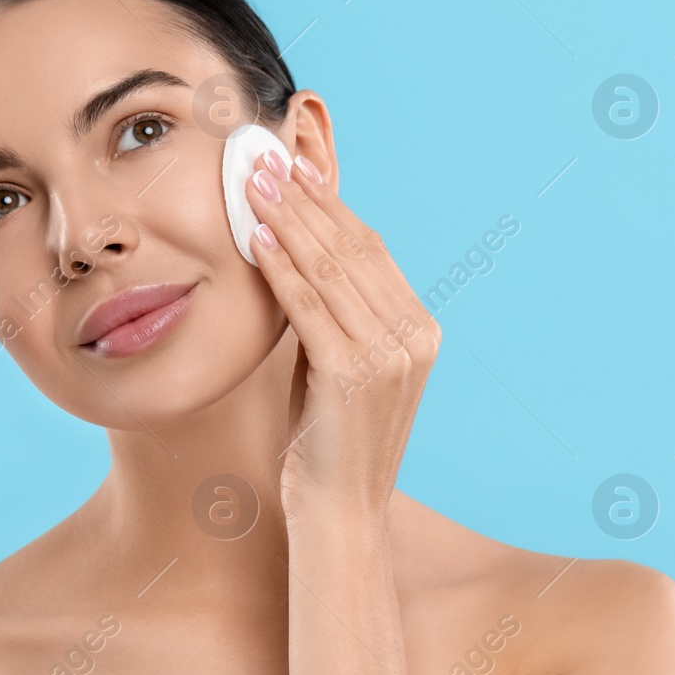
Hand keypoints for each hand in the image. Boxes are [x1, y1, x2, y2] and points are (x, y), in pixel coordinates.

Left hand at [245, 149, 439, 518]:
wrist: (340, 513)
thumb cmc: (328, 441)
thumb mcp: (337, 364)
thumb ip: (331, 314)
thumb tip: (295, 250)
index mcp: (420, 330)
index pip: (371, 250)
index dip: (330, 206)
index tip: (294, 170)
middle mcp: (415, 336)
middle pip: (353, 249)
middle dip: (305, 200)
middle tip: (266, 161)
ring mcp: (389, 355)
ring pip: (330, 269)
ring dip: (287, 221)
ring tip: (253, 185)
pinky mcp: (354, 374)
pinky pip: (309, 306)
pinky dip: (282, 268)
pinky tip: (258, 238)